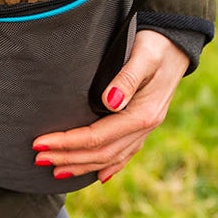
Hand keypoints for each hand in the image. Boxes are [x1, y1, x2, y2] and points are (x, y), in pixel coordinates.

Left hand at [31, 29, 190, 183]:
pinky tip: (98, 175)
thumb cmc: (157, 44)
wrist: (179, 42)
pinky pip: (126, 153)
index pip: (96, 137)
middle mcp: (145, 127)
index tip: (40, 142)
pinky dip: (110, 166)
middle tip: (38, 158)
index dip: (67, 142)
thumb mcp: (143, 55)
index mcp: (142, 114)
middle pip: (101, 153)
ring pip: (111, 157)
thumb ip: (126, 78)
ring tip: (56, 171)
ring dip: (82, 166)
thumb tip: (109, 102)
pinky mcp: (144, 124)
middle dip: (68, 158)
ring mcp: (146, 129)